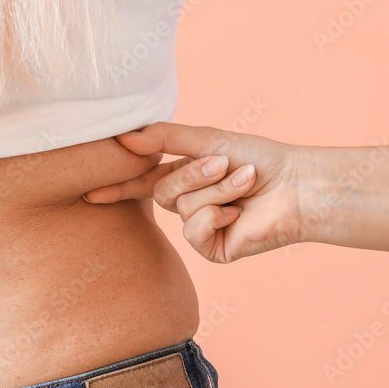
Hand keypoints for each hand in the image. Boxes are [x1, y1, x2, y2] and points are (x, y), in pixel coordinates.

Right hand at [82, 122, 304, 262]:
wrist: (298, 186)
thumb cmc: (260, 158)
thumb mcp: (208, 139)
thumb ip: (165, 138)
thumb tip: (124, 138)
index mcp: (186, 177)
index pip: (144, 182)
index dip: (119, 186)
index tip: (91, 193)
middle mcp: (190, 203)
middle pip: (162, 189)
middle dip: (194, 174)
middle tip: (224, 163)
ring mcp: (201, 228)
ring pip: (180, 208)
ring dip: (215, 190)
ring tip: (245, 182)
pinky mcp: (213, 249)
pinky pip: (193, 231)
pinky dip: (215, 215)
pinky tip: (237, 213)